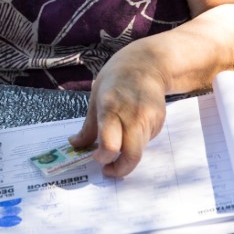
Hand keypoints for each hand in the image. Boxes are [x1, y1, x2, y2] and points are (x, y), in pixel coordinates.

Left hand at [68, 50, 166, 177]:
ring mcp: (149, 118)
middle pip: (131, 155)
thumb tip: (74, 145)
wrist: (146, 64)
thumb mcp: (95, 98)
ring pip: (139, 150)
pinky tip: (132, 128)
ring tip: (118, 145)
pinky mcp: (159, 120)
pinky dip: (137, 142)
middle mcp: (132, 115)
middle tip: (109, 170)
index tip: (96, 159)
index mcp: (110, 109)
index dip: (103, 158)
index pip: (110, 145)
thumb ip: (88, 127)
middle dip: (120, 169)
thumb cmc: (115, 80)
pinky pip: (147, 140)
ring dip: (127, 155)